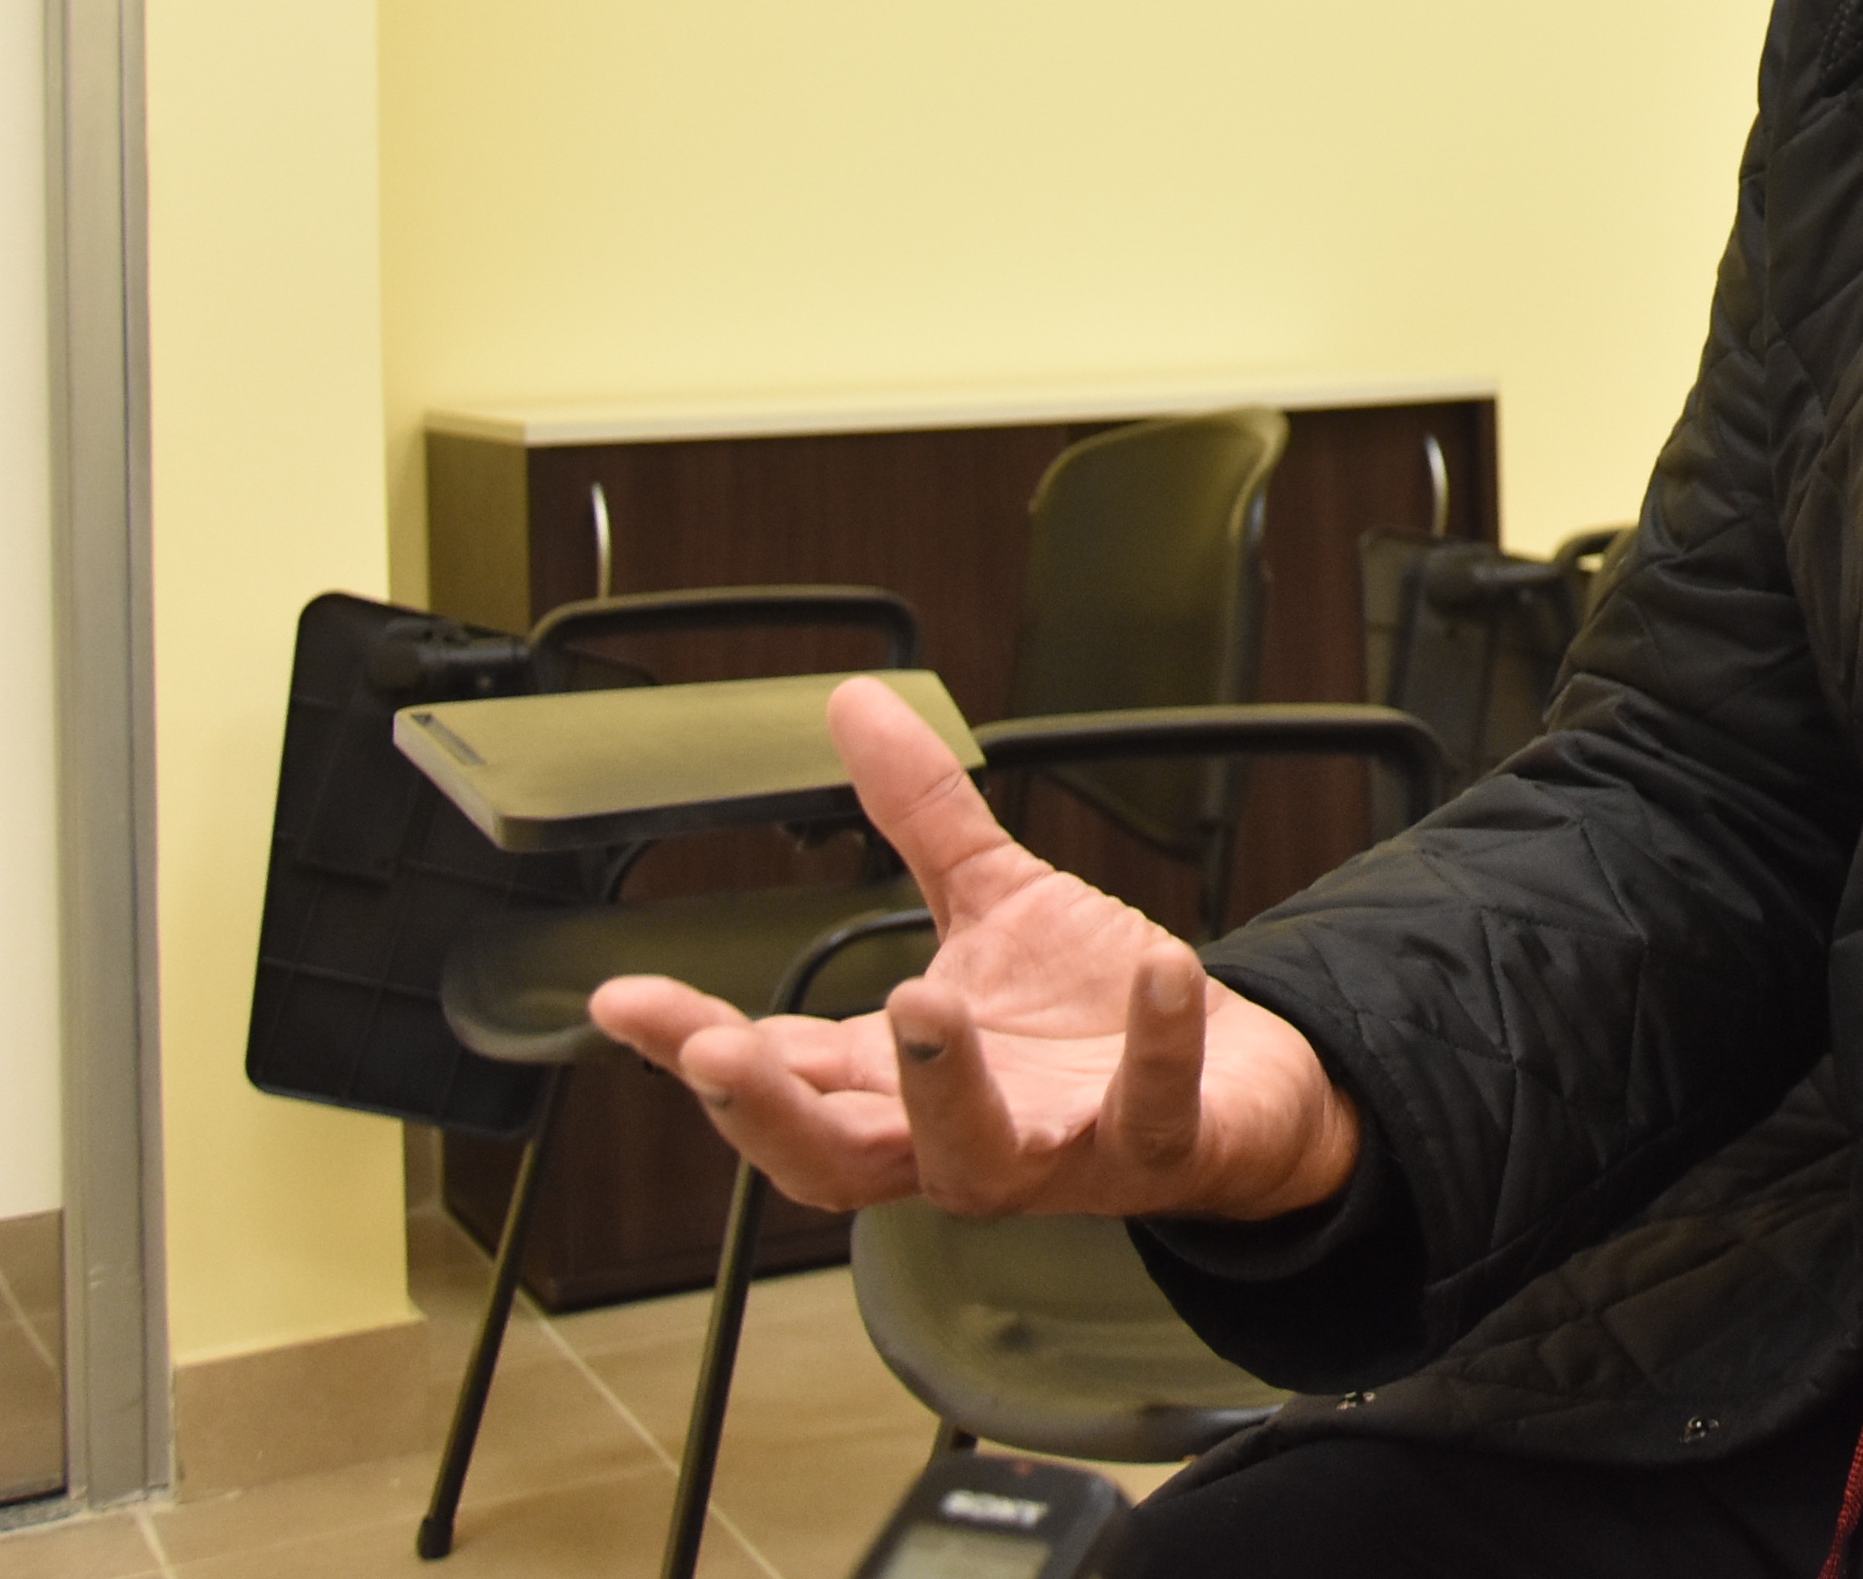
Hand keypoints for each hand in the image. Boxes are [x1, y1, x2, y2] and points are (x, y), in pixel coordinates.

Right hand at [587, 678, 1365, 1221]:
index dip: (692, 1044)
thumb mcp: (997, 902)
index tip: (624, 999)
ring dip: (940, 1085)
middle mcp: (956, 1139)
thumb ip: (922, 816)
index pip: (772, 1071)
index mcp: (898, 1080)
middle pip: (831, 1157)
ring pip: (973, 1158)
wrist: (1239, 1084)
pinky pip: (1153, 1109)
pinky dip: (1159, 1043)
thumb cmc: (1092, 1017)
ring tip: (918, 1000)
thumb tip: (854, 703)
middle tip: (717, 1048)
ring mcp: (1056, 1154)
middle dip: (767, 1109)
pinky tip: (1160, 966)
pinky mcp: (1159, 1149)